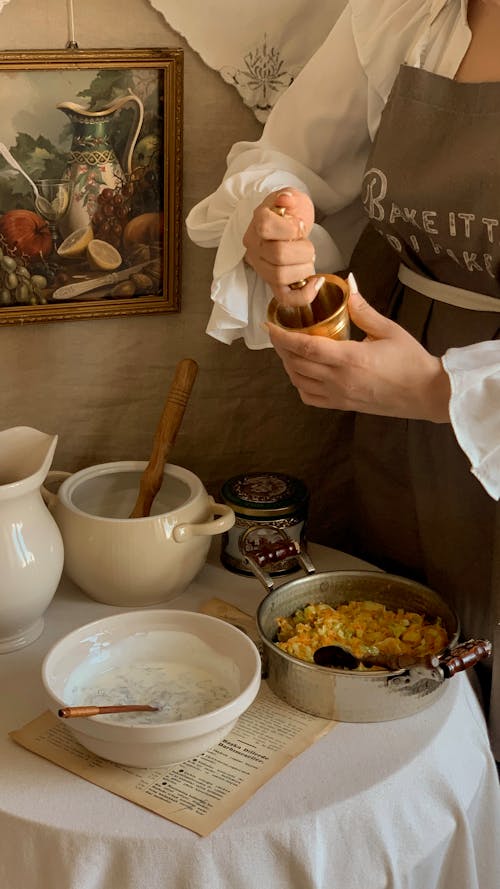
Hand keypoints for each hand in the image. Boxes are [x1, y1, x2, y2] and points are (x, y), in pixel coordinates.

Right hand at [242, 187, 320, 306]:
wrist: (286, 225)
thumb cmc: (291, 212)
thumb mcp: (292, 197)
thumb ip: (289, 196)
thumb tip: (286, 201)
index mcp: (257, 223)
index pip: (266, 227)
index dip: (289, 229)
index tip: (299, 226)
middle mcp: (254, 248)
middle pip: (278, 255)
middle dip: (303, 251)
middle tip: (307, 246)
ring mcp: (261, 268)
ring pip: (280, 276)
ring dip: (304, 269)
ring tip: (307, 260)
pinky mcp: (272, 284)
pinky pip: (285, 298)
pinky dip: (304, 295)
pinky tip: (317, 283)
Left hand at [267, 278, 450, 422]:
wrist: (426, 394)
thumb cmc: (411, 361)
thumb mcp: (388, 330)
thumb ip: (363, 309)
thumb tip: (348, 284)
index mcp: (349, 359)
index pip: (306, 348)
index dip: (284, 337)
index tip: (271, 326)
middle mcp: (339, 380)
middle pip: (296, 364)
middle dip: (282, 348)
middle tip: (277, 332)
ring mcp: (339, 396)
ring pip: (299, 382)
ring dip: (289, 365)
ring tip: (288, 349)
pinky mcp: (342, 405)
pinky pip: (311, 398)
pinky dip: (300, 384)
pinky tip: (302, 372)